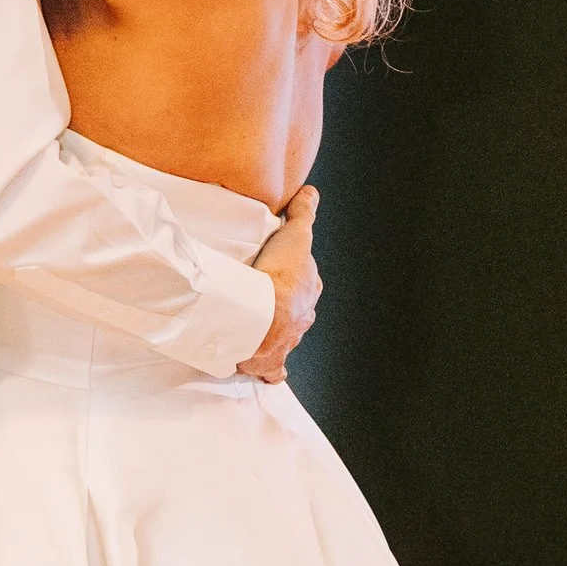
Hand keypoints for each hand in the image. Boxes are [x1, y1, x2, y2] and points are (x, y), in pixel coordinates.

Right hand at [239, 185, 319, 383]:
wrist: (263, 314)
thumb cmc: (279, 276)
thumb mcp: (296, 235)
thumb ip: (303, 213)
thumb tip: (311, 193)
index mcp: (309, 293)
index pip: (307, 286)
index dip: (295, 279)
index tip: (281, 274)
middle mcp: (303, 319)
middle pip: (297, 313)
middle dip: (285, 309)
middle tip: (264, 302)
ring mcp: (288, 342)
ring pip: (285, 339)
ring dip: (274, 335)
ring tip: (255, 329)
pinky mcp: (271, 362)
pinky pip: (273, 371)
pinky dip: (270, 371)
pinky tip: (261, 370)